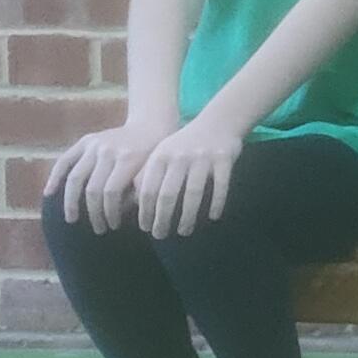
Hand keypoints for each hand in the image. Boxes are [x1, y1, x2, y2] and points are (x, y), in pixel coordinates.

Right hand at [44, 116, 173, 236]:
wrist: (151, 124)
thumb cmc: (156, 155)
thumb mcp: (154, 172)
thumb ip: (137, 193)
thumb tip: (117, 214)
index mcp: (128, 158)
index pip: (111, 192)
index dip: (110, 212)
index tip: (113, 226)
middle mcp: (108, 150)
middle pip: (92, 188)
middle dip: (94, 212)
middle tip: (98, 229)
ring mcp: (94, 144)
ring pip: (75, 177)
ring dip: (71, 202)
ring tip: (72, 219)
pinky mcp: (85, 141)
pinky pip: (64, 160)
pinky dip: (54, 177)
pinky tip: (48, 193)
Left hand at [131, 114, 247, 240]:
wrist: (218, 122)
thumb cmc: (185, 145)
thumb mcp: (161, 154)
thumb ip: (147, 175)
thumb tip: (134, 206)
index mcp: (160, 156)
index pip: (148, 189)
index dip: (145, 211)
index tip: (145, 228)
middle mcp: (179, 157)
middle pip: (168, 194)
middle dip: (162, 219)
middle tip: (160, 235)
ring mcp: (203, 158)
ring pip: (193, 194)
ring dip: (188, 216)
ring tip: (184, 231)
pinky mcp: (224, 159)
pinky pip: (220, 186)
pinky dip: (217, 203)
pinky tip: (213, 217)